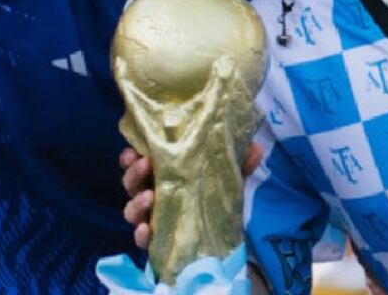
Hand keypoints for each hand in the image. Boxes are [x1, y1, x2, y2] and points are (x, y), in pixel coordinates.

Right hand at [118, 144, 264, 249]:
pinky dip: (140, 234)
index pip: (138, 160)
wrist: (222, 235)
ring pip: (130, 209)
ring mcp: (151, 217)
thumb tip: (257, 147)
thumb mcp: (228, 176)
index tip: (135, 149)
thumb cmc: (215, 195)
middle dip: (134, 173)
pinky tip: (146, 229)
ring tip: (149, 197)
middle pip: (131, 182)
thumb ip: (240, 163)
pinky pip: (141, 239)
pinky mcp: (156, 239)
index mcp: (163, 172)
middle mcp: (151, 192)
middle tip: (146, 164)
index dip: (131, 154)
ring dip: (136, 203)